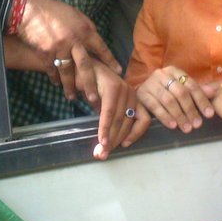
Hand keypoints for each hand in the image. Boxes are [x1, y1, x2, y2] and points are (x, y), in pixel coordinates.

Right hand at [18, 0, 120, 88]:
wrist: (30, 10)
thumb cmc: (54, 10)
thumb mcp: (76, 15)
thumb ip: (85, 29)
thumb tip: (93, 40)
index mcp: (84, 30)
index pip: (101, 48)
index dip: (110, 60)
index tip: (118, 71)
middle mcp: (74, 41)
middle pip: (85, 66)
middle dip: (90, 84)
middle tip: (95, 99)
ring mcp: (59, 48)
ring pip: (67, 72)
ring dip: (69, 87)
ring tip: (72, 97)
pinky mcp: (45, 53)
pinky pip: (51, 69)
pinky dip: (54, 78)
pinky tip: (56, 83)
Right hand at [70, 45, 148, 159]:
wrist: (79, 65)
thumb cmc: (91, 86)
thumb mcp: (104, 105)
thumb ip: (109, 119)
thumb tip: (107, 143)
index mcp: (134, 98)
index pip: (143, 120)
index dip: (135, 135)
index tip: (124, 146)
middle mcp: (132, 93)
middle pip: (128, 123)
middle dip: (115, 142)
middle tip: (102, 155)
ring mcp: (123, 89)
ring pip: (119, 120)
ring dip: (109, 139)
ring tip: (100, 152)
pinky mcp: (111, 87)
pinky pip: (109, 113)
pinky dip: (104, 128)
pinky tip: (101, 139)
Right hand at [136, 66, 213, 132]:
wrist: (141, 89)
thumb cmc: (164, 89)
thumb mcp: (180, 88)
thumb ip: (196, 91)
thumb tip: (214, 92)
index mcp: (173, 71)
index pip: (191, 85)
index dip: (201, 100)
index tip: (209, 115)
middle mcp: (161, 74)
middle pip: (180, 93)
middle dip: (190, 110)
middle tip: (197, 125)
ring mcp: (150, 83)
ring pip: (168, 100)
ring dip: (179, 115)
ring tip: (187, 128)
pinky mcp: (141, 94)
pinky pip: (155, 106)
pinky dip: (165, 116)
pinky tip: (173, 125)